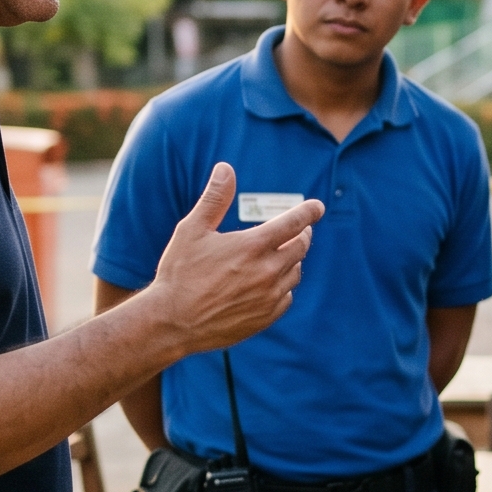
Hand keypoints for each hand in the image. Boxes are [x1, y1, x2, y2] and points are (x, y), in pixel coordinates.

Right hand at [143, 164, 322, 355]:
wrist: (172, 322)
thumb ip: (214, 198)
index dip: (309, 212)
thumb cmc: (179, 272)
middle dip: (302, 235)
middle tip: (298, 231)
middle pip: (300, 247)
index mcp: (252, 246)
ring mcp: (269, 296)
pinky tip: (269, 284)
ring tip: (279, 256)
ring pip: (295, 272)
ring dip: (291, 261)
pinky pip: (286, 297)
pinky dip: (283, 287)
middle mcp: (267, 271)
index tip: (318, 207)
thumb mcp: (192, 230)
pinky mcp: (266, 317)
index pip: (294, 223)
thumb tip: (226, 168)